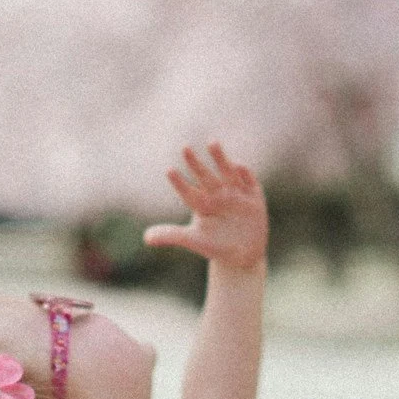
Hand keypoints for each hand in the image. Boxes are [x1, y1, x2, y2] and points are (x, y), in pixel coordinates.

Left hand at [143, 143, 267, 271]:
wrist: (243, 255)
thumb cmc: (215, 246)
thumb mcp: (194, 240)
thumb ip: (171, 236)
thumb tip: (145, 238)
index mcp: (202, 204)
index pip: (188, 192)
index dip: (179, 183)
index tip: (169, 171)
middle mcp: (217, 194)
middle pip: (205, 177)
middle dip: (195, 164)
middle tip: (184, 148)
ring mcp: (236, 194)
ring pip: (227, 172)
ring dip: (220, 159)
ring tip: (211, 143)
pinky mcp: (253, 197)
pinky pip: (249, 181)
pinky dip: (245, 173)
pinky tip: (238, 166)